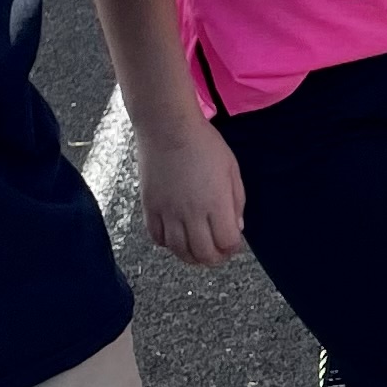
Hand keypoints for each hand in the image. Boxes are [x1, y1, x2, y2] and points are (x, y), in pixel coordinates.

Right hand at [137, 119, 250, 267]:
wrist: (167, 128)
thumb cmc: (204, 144)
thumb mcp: (232, 169)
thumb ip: (237, 201)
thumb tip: (236, 227)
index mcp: (216, 203)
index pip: (227, 243)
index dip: (233, 247)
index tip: (233, 241)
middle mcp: (191, 213)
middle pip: (203, 254)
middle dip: (214, 258)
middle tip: (217, 251)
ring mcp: (168, 212)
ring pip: (179, 251)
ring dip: (191, 256)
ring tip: (198, 248)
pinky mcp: (150, 208)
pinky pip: (157, 238)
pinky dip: (168, 243)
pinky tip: (176, 236)